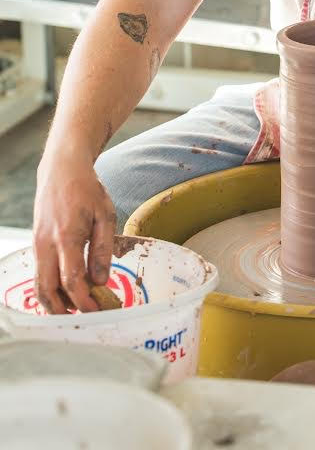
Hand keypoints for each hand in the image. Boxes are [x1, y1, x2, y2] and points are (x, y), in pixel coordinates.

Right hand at [33, 156, 116, 313]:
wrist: (61, 170)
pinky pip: (40, 273)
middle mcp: (46, 244)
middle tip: (85, 316)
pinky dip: (50, 288)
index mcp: (66, 237)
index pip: (71, 280)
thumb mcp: (105, 215)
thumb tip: (101, 281)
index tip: (98, 311)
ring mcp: (37, 244)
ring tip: (77, 307)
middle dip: (64, 310)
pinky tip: (67, 290)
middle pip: (48, 290)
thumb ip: (103, 249)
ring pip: (40, 284)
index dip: (84, 301)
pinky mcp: (36, 243)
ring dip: (55, 302)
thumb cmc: (87, 190)